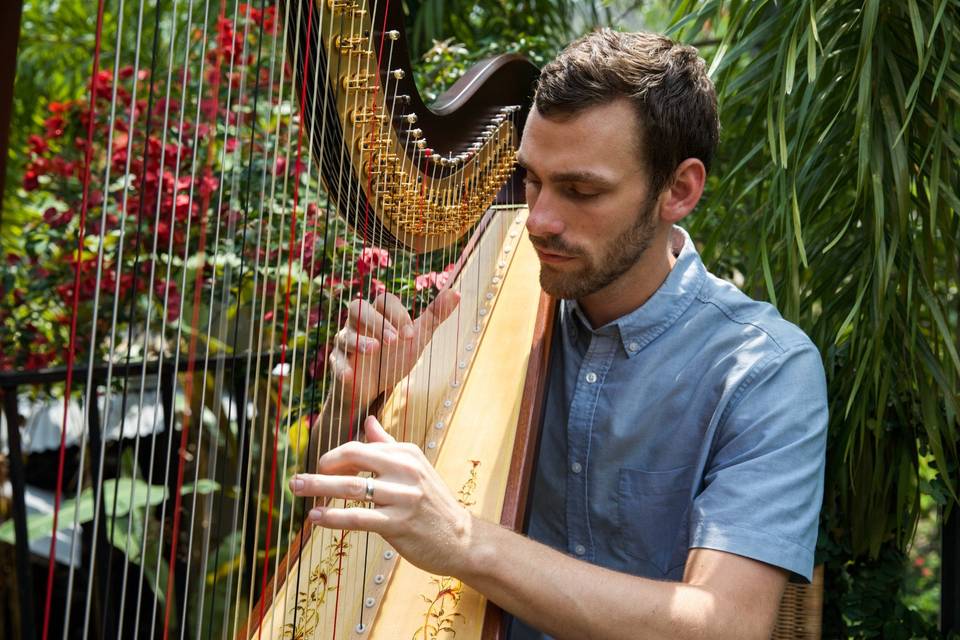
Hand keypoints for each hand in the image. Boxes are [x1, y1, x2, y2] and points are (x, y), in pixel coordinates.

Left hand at [289, 416, 472, 577]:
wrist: (461, 539)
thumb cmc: (433, 503)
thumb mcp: (415, 467)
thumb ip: (389, 444)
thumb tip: (368, 420)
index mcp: (407, 453)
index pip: (360, 447)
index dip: (334, 457)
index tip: (321, 469)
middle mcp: (406, 470)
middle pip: (353, 459)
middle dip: (321, 468)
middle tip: (295, 480)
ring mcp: (404, 497)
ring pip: (352, 488)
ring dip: (318, 489)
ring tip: (297, 490)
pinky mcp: (400, 524)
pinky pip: (359, 518)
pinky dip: (333, 517)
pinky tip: (316, 517)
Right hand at [329, 289, 459, 407]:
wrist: (375, 387)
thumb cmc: (395, 355)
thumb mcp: (418, 336)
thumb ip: (435, 315)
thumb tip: (456, 292)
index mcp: (379, 312)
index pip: (384, 301)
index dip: (398, 314)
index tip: (412, 333)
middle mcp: (358, 323)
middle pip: (357, 307)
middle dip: (376, 321)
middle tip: (394, 339)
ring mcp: (346, 342)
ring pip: (344, 334)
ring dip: (359, 341)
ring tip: (375, 349)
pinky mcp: (338, 364)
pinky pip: (335, 361)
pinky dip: (341, 367)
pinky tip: (349, 375)